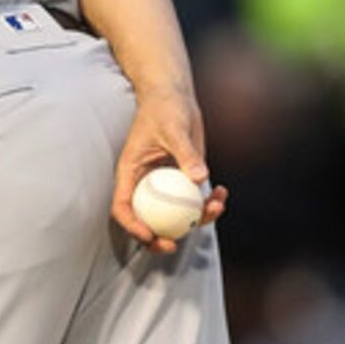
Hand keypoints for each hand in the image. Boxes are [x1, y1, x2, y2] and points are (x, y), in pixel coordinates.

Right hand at [111, 85, 229, 253]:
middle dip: (159, 239)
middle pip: (147, 220)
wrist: (176, 98)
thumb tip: (199, 177)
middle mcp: (145, 184)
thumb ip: (185, 153)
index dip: (132, 225)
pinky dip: (209, 202)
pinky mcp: (184, 181)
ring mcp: (166, 185)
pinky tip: (222, 192)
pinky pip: (194, 201)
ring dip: (196, 219)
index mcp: (130, 174)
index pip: (123, 206)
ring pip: (176, 215)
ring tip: (216, 207)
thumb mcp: (172, 128)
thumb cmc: (165, 108)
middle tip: (175, 245)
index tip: (149, 234)